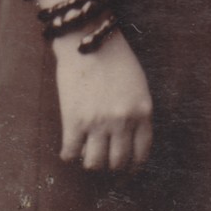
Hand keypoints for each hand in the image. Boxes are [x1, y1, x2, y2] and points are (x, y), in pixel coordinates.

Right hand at [52, 26, 153, 172]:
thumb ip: (138, 111)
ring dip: (91, 162)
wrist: (87, 40)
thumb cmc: (114, 57)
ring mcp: (98, 123)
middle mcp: (122, 122)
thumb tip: (132, 136)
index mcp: (142, 112)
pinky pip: (71, 152)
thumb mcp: (138, 85)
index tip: (127, 170)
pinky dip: (69, 155)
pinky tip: (69, 150)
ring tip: (87, 155)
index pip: (141, 153)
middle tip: (104, 161)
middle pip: (118, 161)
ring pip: (95, 163)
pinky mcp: (74, 121)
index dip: (133, 166)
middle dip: (111, 165)